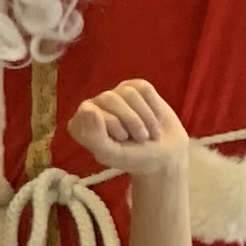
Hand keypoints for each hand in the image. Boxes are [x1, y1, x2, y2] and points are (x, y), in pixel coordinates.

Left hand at [69, 76, 191, 178]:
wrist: (165, 155)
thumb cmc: (134, 157)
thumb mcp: (112, 154)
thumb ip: (93, 136)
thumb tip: (87, 108)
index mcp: (80, 124)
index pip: (91, 112)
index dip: (114, 127)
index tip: (121, 142)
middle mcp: (94, 106)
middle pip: (110, 98)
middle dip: (132, 121)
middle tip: (140, 139)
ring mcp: (115, 95)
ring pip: (129, 93)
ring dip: (146, 118)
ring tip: (147, 133)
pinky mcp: (135, 88)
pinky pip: (145, 89)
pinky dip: (154, 109)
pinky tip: (154, 120)